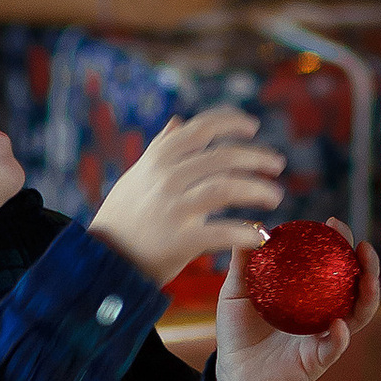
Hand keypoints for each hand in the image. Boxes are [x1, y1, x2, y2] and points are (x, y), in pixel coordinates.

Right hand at [92, 108, 284, 290]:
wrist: (102, 259)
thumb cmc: (123, 216)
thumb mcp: (137, 175)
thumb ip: (160, 148)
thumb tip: (178, 121)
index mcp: (158, 157)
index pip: (202, 127)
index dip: (231, 121)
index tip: (253, 126)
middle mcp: (166, 176)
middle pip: (223, 156)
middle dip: (256, 157)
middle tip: (277, 164)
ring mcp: (173, 207)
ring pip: (226, 188)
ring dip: (257, 189)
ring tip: (275, 195)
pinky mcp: (179, 240)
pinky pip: (221, 232)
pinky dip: (245, 232)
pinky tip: (260, 235)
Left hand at [215, 236, 378, 380]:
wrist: (232, 373)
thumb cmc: (237, 331)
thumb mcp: (237, 291)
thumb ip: (244, 262)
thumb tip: (253, 228)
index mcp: (308, 293)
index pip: (331, 263)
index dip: (339, 243)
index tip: (334, 224)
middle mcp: (323, 312)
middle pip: (356, 285)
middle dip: (367, 264)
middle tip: (362, 246)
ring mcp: (323, 336)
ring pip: (358, 315)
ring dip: (369, 296)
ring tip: (367, 278)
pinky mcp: (316, 361)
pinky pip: (334, 348)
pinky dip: (341, 337)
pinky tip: (339, 324)